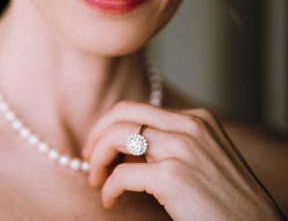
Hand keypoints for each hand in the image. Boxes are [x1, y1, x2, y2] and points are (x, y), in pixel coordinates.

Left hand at [83, 101, 282, 220]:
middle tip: (89, 158)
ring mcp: (183, 148)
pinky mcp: (173, 177)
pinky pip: (121, 174)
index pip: (138, 110)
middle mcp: (190, 126)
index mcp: (197, 120)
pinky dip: (109, 189)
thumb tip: (124, 148)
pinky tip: (112, 202)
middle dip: (97, 134)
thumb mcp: (199, 160)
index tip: (99, 148)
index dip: (111, 127)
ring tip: (96, 181)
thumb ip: (166, 145)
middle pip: (123, 113)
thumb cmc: (224, 201)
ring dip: (98, 159)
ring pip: (116, 136)